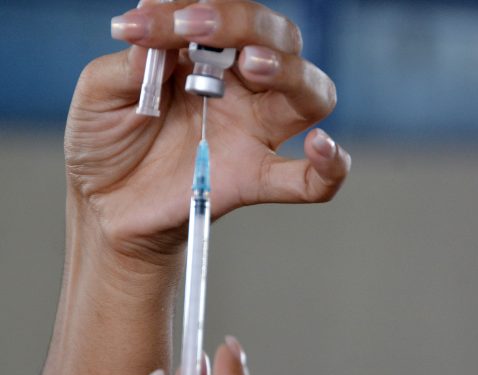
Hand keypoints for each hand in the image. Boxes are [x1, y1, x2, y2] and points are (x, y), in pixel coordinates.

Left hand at [65, 0, 350, 260]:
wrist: (108, 205)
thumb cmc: (106, 144)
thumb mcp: (101, 93)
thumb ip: (130, 62)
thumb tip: (162, 37)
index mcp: (202, 62)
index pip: (224, 20)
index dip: (196, 8)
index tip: (145, 22)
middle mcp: (237, 93)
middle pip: (281, 42)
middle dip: (246, 24)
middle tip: (197, 31)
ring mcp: (252, 136)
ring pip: (310, 95)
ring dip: (290, 71)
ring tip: (251, 65)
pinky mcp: (253, 180)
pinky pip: (311, 182)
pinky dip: (330, 167)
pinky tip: (322, 148)